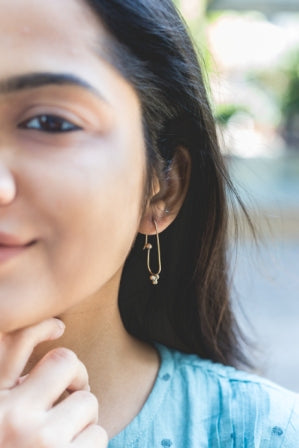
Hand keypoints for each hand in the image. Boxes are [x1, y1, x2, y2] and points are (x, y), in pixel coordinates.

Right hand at [0, 318, 107, 446]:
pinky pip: (99, 435)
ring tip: (65, 438)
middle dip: (75, 379)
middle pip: (66, 363)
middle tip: (73, 396)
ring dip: (82, 418)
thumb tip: (33, 369)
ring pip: (88, 402)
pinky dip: (89, 443)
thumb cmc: (9, 447)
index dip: (40, 329)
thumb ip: (9, 394)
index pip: (17, 343)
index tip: (58, 331)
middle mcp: (14, 417)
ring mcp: (43, 440)